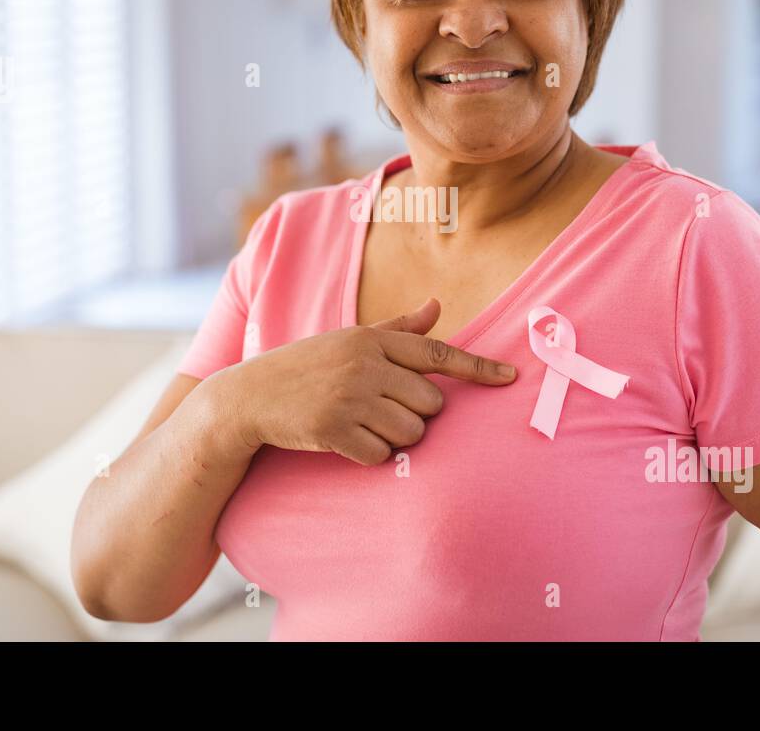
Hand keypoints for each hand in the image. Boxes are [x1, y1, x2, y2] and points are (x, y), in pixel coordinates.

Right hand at [205, 298, 516, 464]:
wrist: (249, 397)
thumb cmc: (306, 366)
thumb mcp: (349, 340)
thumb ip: (397, 328)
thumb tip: (437, 304)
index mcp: (372, 339)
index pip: (438, 354)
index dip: (478, 368)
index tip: (511, 378)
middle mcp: (364, 365)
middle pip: (431, 403)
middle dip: (415, 413)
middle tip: (380, 408)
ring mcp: (349, 397)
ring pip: (410, 432)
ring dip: (395, 437)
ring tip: (362, 423)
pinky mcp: (333, 429)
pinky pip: (380, 454)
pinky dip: (369, 454)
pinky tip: (346, 439)